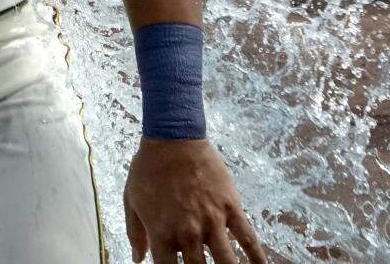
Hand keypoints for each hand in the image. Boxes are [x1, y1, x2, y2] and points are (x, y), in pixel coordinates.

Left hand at [124, 138, 264, 263]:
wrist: (172, 138)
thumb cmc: (148, 168)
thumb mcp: (132, 199)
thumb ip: (135, 232)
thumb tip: (137, 259)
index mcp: (161, 233)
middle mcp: (188, 232)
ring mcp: (212, 220)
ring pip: (227, 261)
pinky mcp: (230, 207)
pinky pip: (248, 237)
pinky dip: (257, 256)